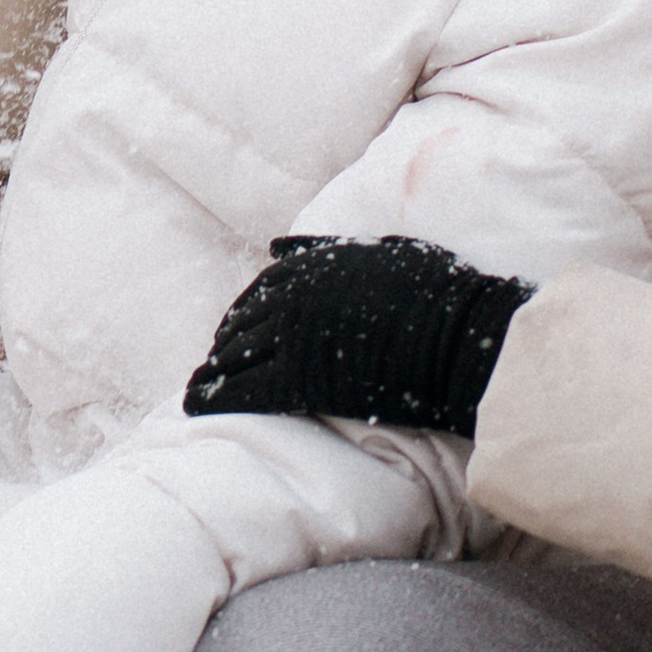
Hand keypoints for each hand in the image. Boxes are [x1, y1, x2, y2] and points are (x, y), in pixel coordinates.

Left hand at [185, 235, 533, 438]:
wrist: (455, 331)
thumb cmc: (431, 291)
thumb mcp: (375, 250)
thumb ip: (324, 248)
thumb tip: (276, 243)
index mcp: (309, 267)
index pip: (260, 292)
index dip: (242, 315)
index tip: (233, 331)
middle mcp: (291, 297)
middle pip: (242, 325)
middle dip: (225, 346)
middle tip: (212, 366)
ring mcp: (292, 337)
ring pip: (236, 356)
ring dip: (213, 373)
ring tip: (196, 389)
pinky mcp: (299, 379)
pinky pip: (244, 389)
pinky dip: (215, 398)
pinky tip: (197, 407)